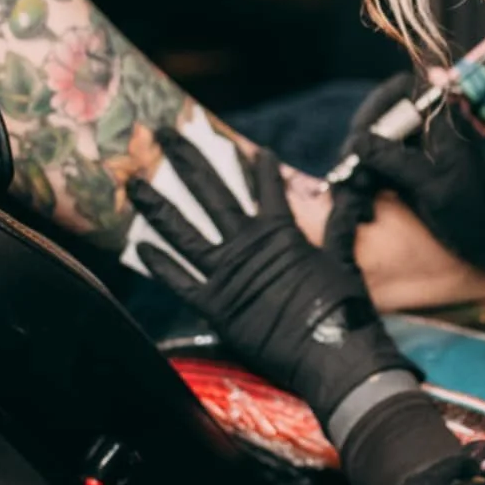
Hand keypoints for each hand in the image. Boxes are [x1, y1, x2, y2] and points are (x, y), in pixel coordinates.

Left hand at [128, 129, 415, 422]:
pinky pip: (179, 281)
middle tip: (164, 133)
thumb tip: (350, 197)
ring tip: (134, 183)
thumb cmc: (344, 308)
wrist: (333, 352)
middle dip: (187, 160)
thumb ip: (338, 226)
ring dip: (158, 205)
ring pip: (183, 232)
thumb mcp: (343, 260)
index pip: (265, 186)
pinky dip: (160, 265)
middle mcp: (248, 245)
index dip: (255, 164)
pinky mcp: (215, 306)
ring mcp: (227, 274)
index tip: (242, 143)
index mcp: (281, 232)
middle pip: (211, 193)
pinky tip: (140, 247)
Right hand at [326, 75, 484, 285]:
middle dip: (363, 136)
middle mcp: (426, 126)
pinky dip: (365, 174)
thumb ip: (396, 160)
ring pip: (373, 139)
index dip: (379, 103)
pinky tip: (362, 190)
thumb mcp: (432, 185)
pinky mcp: (404, 169)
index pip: (403, 89)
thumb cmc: (471, 210)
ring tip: (357, 184)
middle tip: (351, 164)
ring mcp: (414, 147)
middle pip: (380, 113)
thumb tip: (357, 142)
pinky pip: (375, 161)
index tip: (361, 132)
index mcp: (442, 119)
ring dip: (360, 159)